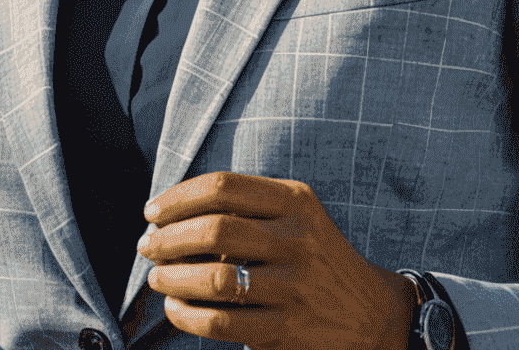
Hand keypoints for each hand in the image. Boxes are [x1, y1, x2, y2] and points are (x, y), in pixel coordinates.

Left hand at [137, 171, 414, 349]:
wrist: (372, 314)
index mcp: (295, 201)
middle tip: (146, 246)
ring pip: (215, 278)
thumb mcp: (297, 216)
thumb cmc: (316, 257)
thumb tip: (173, 212)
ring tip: (156, 278)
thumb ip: (248, 206)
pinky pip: (223, 322)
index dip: (179, 197)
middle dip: (168, 237)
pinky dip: (188, 316)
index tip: (152, 211)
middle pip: (215, 228)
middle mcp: (297, 239)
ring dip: (173, 277)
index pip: (224, 187)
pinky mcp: (286, 330)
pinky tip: (175, 309)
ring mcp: (293, 286)